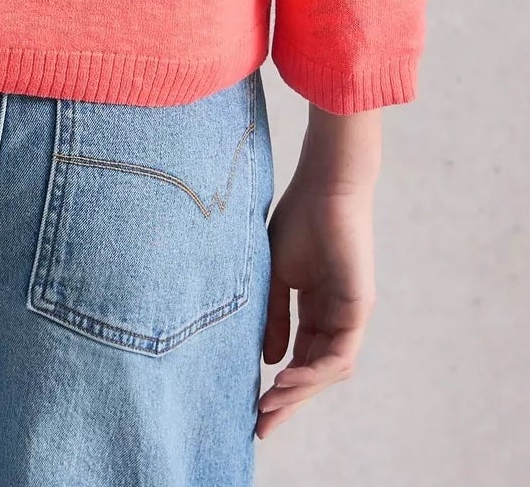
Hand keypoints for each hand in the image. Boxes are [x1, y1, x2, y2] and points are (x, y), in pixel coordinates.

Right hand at [256, 107, 380, 439]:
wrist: (323, 185)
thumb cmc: (298, 218)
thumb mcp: (275, 275)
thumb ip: (273, 317)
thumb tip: (270, 362)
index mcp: (314, 307)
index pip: (298, 357)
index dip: (278, 385)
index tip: (253, 410)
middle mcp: (334, 316)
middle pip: (313, 372)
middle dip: (287, 402)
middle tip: (261, 426)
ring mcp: (349, 315)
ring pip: (326, 370)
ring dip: (298, 392)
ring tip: (268, 405)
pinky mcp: (358, 308)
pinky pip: (338, 355)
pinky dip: (312, 373)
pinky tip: (286, 380)